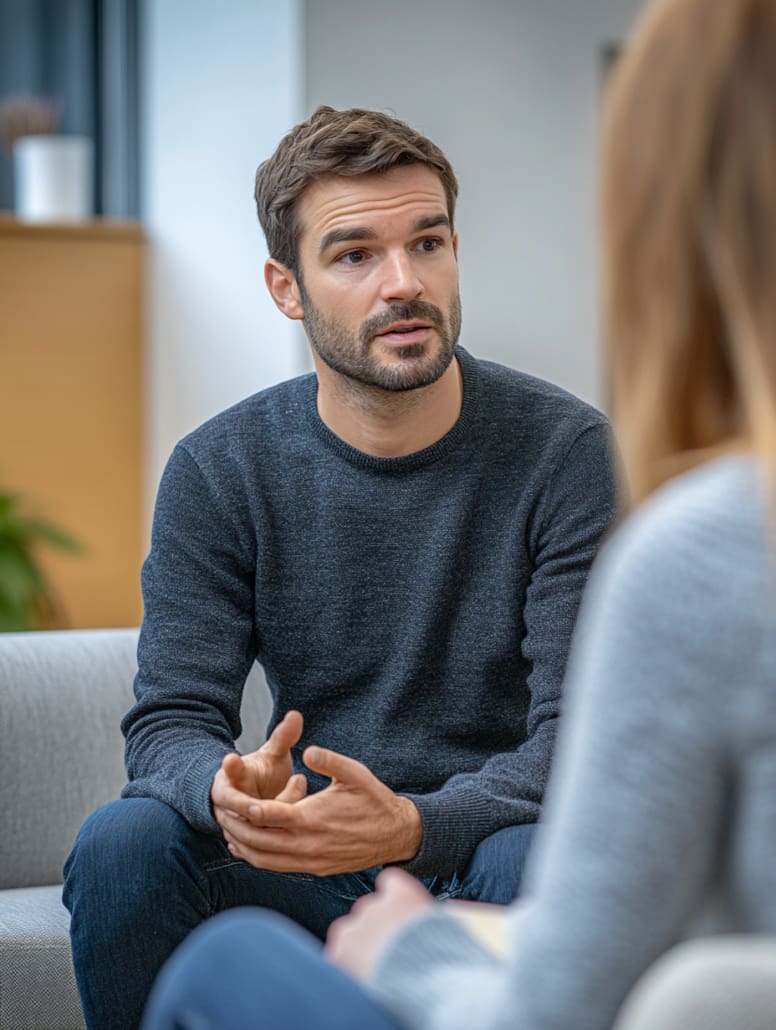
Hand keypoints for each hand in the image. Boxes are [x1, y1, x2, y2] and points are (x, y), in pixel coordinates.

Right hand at [211, 710, 305, 839]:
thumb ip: (283, 738)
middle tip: (261, 808)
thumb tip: (296, 714)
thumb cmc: (263, 772)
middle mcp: (226, 801)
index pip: (229, 772)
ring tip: (297, 800)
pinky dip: (270, 843)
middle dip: (248, 808)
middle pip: (238, 806)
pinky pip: (254, 846)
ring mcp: (230, 823)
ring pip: (251, 827)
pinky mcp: (239, 841)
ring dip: (272, 821)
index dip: (231, 767)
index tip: (231, 759)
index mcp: (231, 776)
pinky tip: (288, 839)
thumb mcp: (273, 754)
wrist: (251, 797)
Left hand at [218, 745, 422, 874]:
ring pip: (264, 859)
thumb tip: (307, 750)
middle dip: (235, 827)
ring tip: (226, 829)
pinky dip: (257, 858)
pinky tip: (248, 846)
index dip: (245, 807)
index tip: (228, 796)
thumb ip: (329, 761)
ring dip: (243, 846)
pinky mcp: (314, 869)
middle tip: (217, 813)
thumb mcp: (354, 773)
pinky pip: (277, 867)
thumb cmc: (374, 799)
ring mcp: (310, 861)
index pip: (269, 815)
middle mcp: (308, 844)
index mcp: (313, 819)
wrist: (395, 835)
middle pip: (259, 841)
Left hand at [326, 867, 432, 980]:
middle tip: (390, 953)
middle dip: (375, 929)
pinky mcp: (340, 952)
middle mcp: (374, 903)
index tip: (397, 917)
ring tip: (377, 969)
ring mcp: (354, 927)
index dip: (392, 901)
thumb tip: (428, 924)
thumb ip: (424, 918)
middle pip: (368, 911)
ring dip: (358, 947)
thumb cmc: (447, 957)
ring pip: (349, 932)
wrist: (431, 982)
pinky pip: (338, 955)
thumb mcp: (443, 927)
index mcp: (402, 893)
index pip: (389, 883)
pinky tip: (365, 979)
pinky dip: (347, 967)